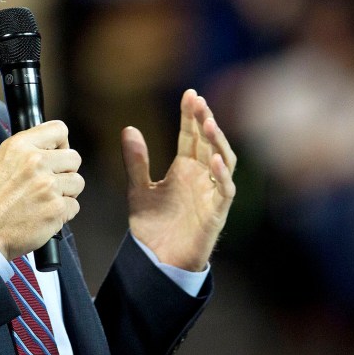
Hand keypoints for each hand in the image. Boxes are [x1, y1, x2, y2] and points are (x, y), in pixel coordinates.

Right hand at [0, 120, 83, 260]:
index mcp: (20, 146)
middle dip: (65, 171)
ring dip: (66, 193)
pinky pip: (74, 206)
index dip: (60, 144)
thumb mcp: (1, 161)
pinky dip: (63, 213)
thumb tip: (52, 152)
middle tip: (50, 182)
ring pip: (77, 182)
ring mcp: (48, 185)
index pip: (59, 130)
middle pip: (74, 157)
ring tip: (45, 200)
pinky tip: (44, 214)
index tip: (55, 155)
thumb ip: (28, 152)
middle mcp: (35, 161)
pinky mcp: (56, 208)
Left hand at [122, 89, 236, 270]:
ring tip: (208, 123)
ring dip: (217, 142)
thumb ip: (136, 161)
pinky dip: (221, 175)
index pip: (191, 135)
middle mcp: (201, 177)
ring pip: (223, 160)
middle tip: (197, 101)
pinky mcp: (217, 213)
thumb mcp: (138, 189)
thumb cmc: (152, 225)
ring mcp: (211, 193)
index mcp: (185, 168)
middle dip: (204, 121)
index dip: (191, 115)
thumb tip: (128, 128)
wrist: (157, 260)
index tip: (189, 94)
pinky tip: (214, 160)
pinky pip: (225, 190)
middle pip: (208, 142)